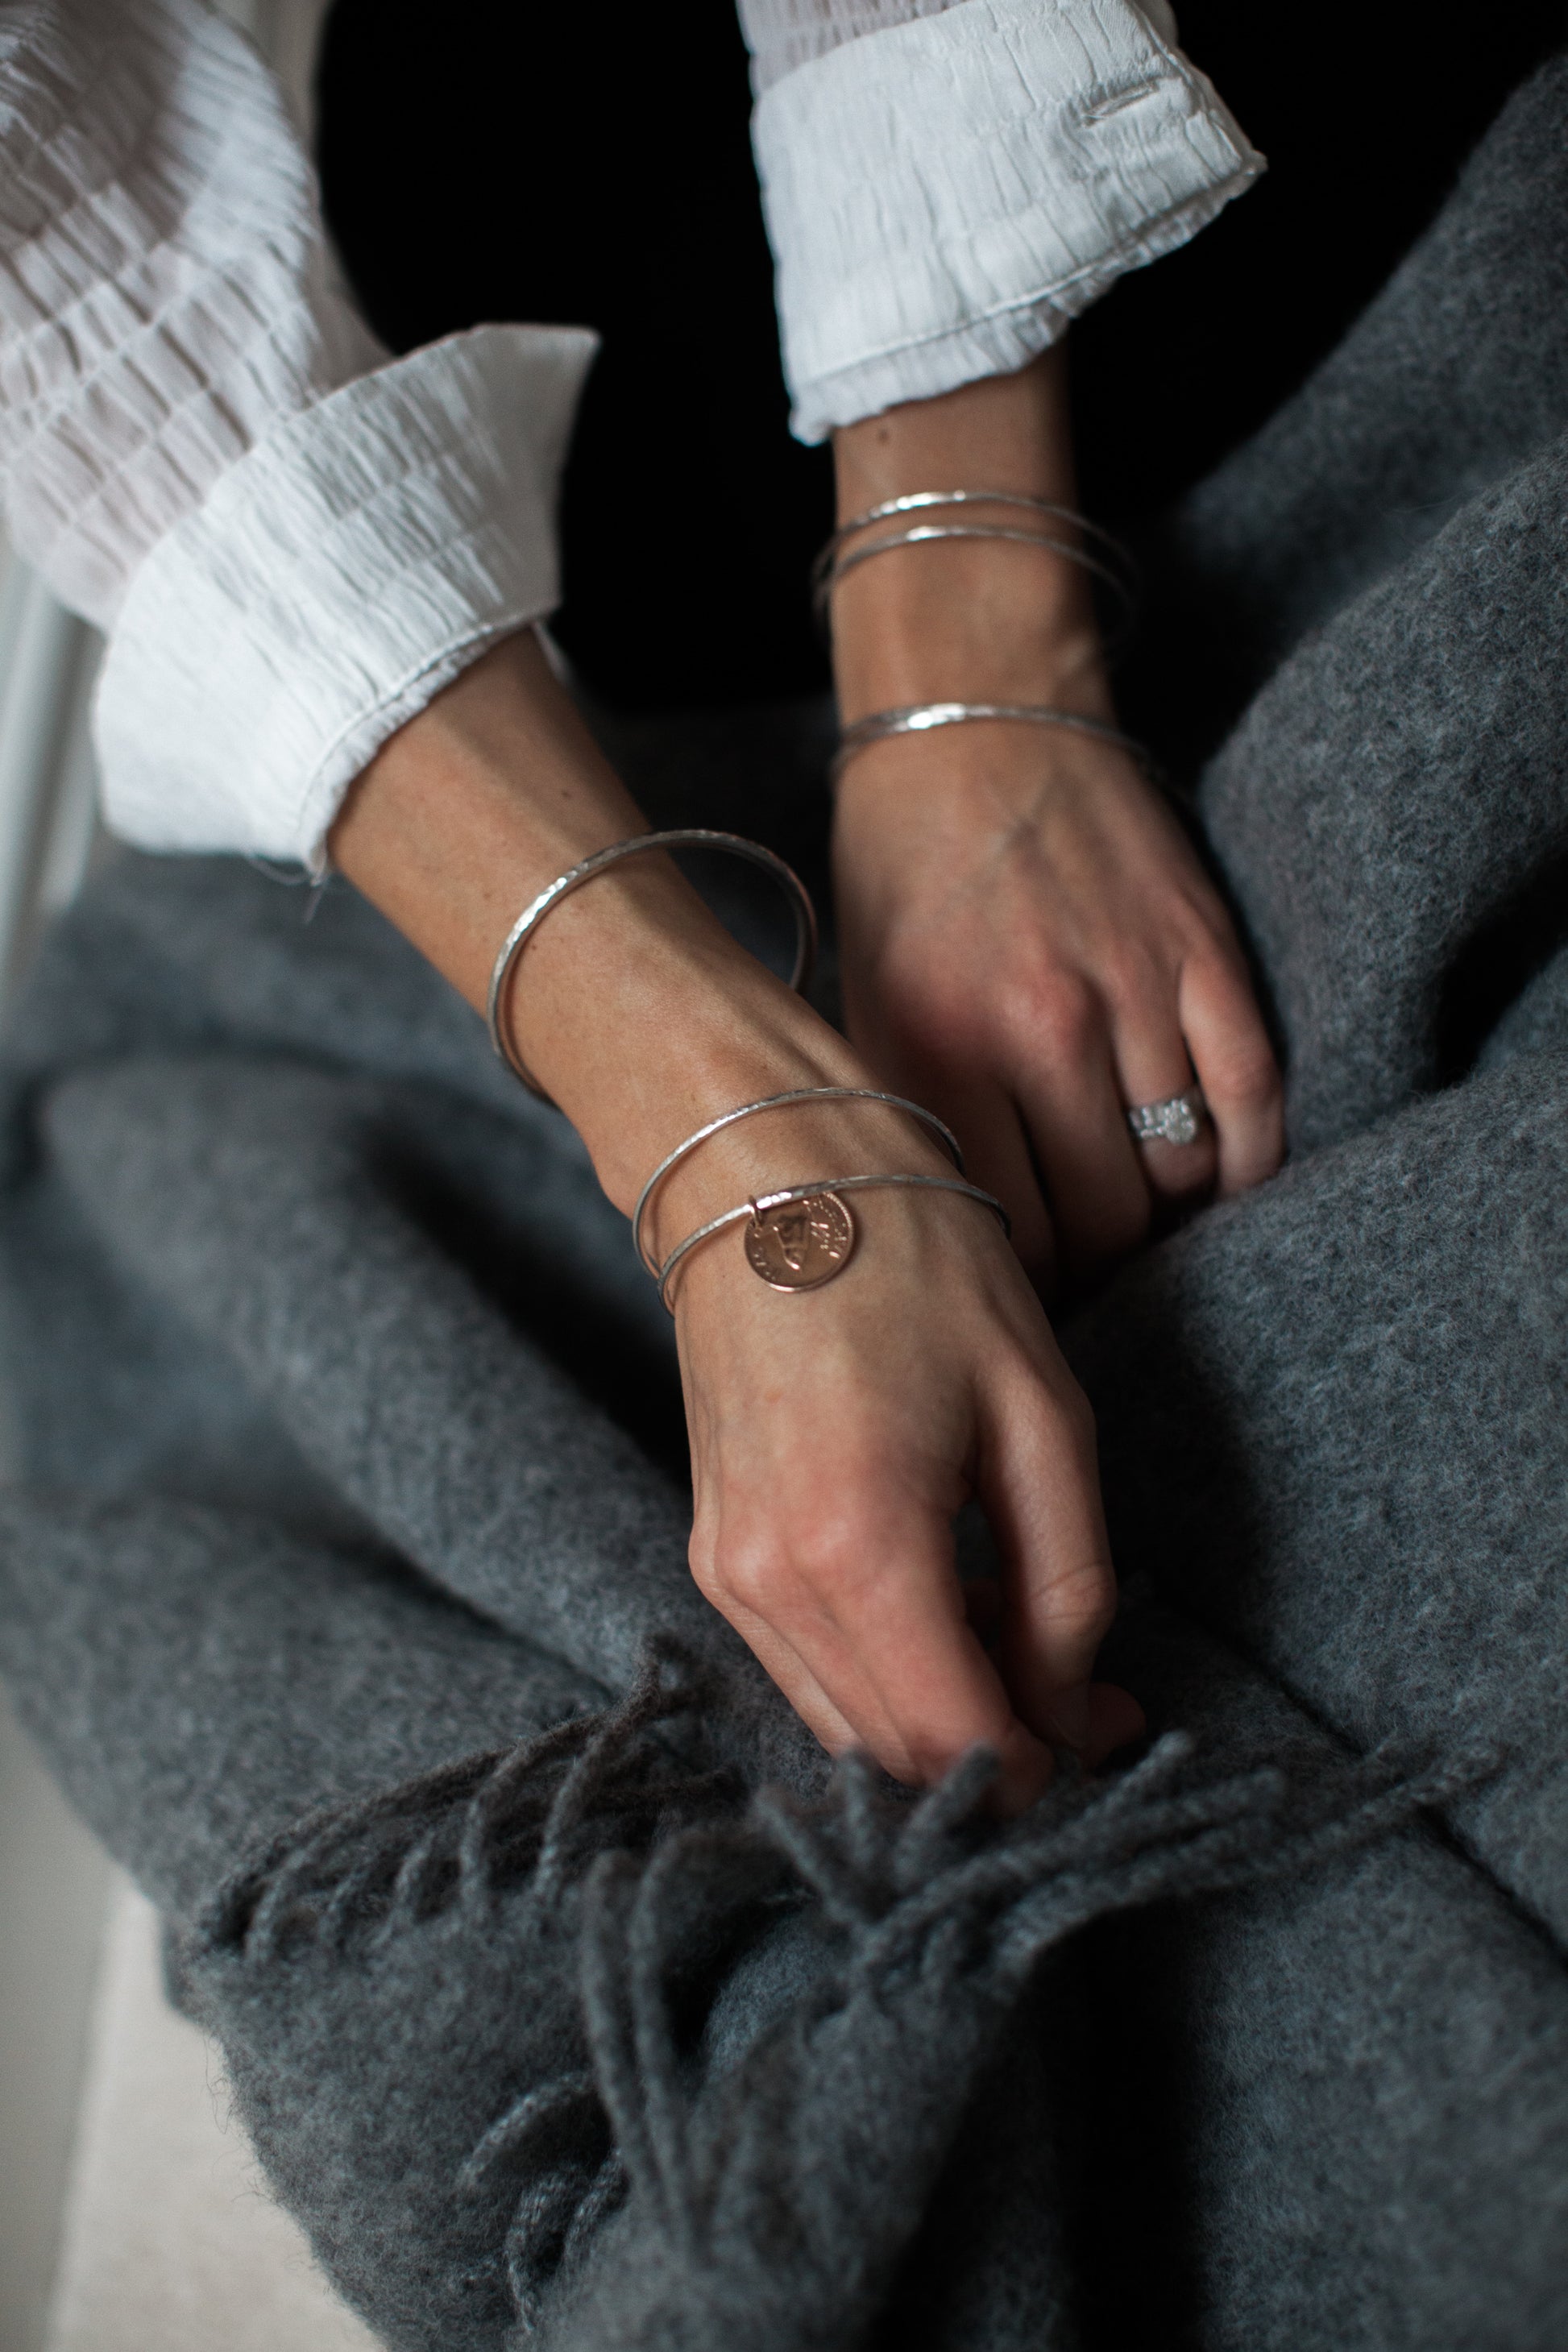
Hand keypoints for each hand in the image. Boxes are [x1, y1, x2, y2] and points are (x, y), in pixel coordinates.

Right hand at [333, 634, 1142, 1799]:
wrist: (762, 1164)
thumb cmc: (915, 1256)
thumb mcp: (1039, 1411)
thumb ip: (1065, 1580)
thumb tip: (1074, 1709)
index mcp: (859, 1544)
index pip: (956, 1743)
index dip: (1047, 1766)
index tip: (1118, 1731)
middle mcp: (770, 1582)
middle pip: (896, 1753)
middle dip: (1003, 1753)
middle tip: (1096, 1700)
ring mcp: (726, 1572)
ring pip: (847, 1725)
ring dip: (942, 1719)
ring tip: (1032, 1650)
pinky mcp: (713, 1550)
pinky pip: (808, 1666)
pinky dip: (885, 1673)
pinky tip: (952, 1609)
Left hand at [833, 718, 1283, 1286]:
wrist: (972, 731)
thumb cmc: (902, 884)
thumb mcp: (871, 1013)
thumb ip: (920, 1130)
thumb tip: (970, 1244)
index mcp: (940, 1052)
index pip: (1011, 1235)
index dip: (1029, 1287)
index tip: (1030, 1298)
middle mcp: (1039, 1031)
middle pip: (1107, 1220)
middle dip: (1104, 1268)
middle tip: (1093, 1273)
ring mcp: (1132, 990)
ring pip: (1183, 1170)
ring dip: (1170, 1215)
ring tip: (1144, 1223)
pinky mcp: (1203, 951)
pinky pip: (1252, 1095)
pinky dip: (1246, 1159)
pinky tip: (1224, 1183)